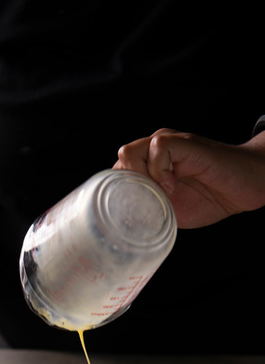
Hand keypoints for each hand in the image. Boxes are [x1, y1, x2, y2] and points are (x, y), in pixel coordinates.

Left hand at [114, 128, 264, 227]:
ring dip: (140, 179)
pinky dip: (159, 171)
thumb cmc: (212, 197)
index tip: (131, 212)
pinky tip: (173, 185)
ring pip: (130, 152)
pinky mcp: (184, 143)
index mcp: (150, 164)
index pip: (117, 172)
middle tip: (147, 203)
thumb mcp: (172, 209)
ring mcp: (169, 144)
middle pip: (119, 162)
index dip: (118, 192)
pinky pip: (157, 148)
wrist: (246, 187)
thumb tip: (125, 220)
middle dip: (127, 187)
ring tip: (161, 194)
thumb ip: (150, 207)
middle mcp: (155, 150)